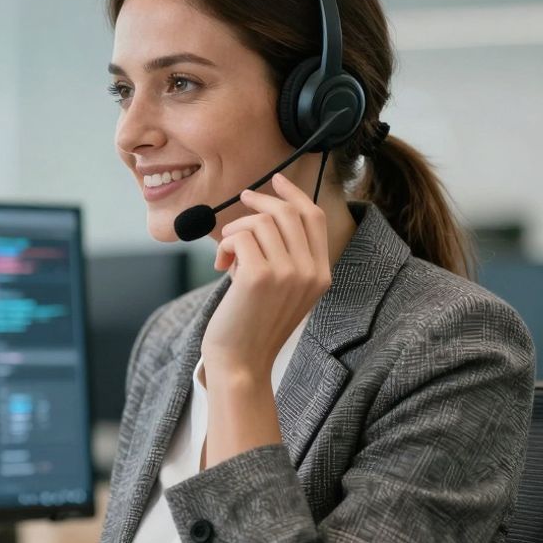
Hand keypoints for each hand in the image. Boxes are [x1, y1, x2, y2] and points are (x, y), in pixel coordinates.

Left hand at [200, 172, 330, 380]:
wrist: (241, 362)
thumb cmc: (252, 325)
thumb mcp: (281, 290)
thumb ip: (283, 256)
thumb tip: (260, 214)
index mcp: (321, 274)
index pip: (314, 217)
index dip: (293, 194)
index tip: (275, 180)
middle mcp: (310, 272)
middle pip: (288, 212)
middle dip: (260, 201)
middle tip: (241, 200)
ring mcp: (288, 273)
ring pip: (260, 222)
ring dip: (236, 231)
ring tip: (227, 254)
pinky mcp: (259, 276)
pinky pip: (240, 237)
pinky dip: (226, 246)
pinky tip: (221, 267)